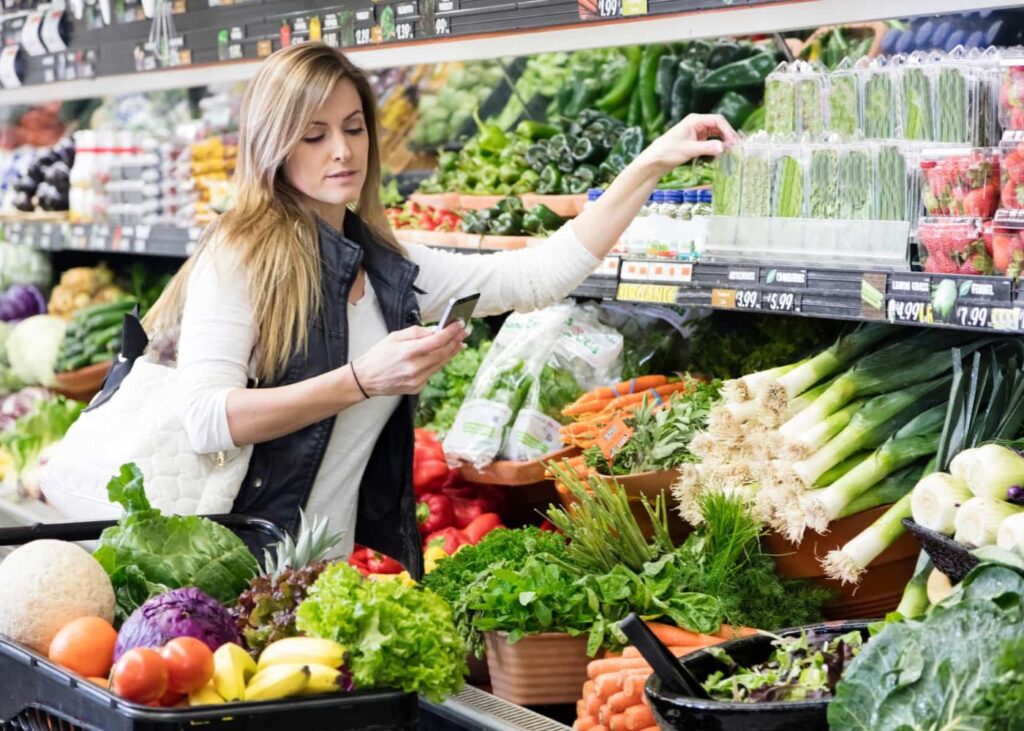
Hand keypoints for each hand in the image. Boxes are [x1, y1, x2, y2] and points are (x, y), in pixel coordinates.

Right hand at [352, 323, 467, 396]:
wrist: (365, 379)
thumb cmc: (378, 355)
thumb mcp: (394, 337)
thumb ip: (416, 333)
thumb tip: (435, 330)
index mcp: (407, 352)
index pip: (436, 341)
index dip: (451, 332)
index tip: (460, 324)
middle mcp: (414, 368)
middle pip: (443, 353)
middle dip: (456, 340)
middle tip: (465, 331)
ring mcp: (416, 380)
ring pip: (440, 364)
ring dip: (452, 352)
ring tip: (460, 342)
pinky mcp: (417, 388)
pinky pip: (432, 372)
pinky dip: (440, 362)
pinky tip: (445, 355)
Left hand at [635, 114, 739, 176]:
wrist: (654, 161)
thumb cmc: (668, 152)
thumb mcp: (689, 150)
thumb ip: (707, 148)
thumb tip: (724, 147)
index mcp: (695, 120)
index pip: (718, 120)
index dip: (728, 130)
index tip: (734, 142)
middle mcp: (697, 124)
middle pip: (719, 126)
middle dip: (728, 135)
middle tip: (736, 148)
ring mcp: (696, 132)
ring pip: (716, 134)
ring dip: (723, 141)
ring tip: (731, 151)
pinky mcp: (695, 141)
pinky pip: (710, 141)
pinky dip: (716, 146)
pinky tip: (721, 153)